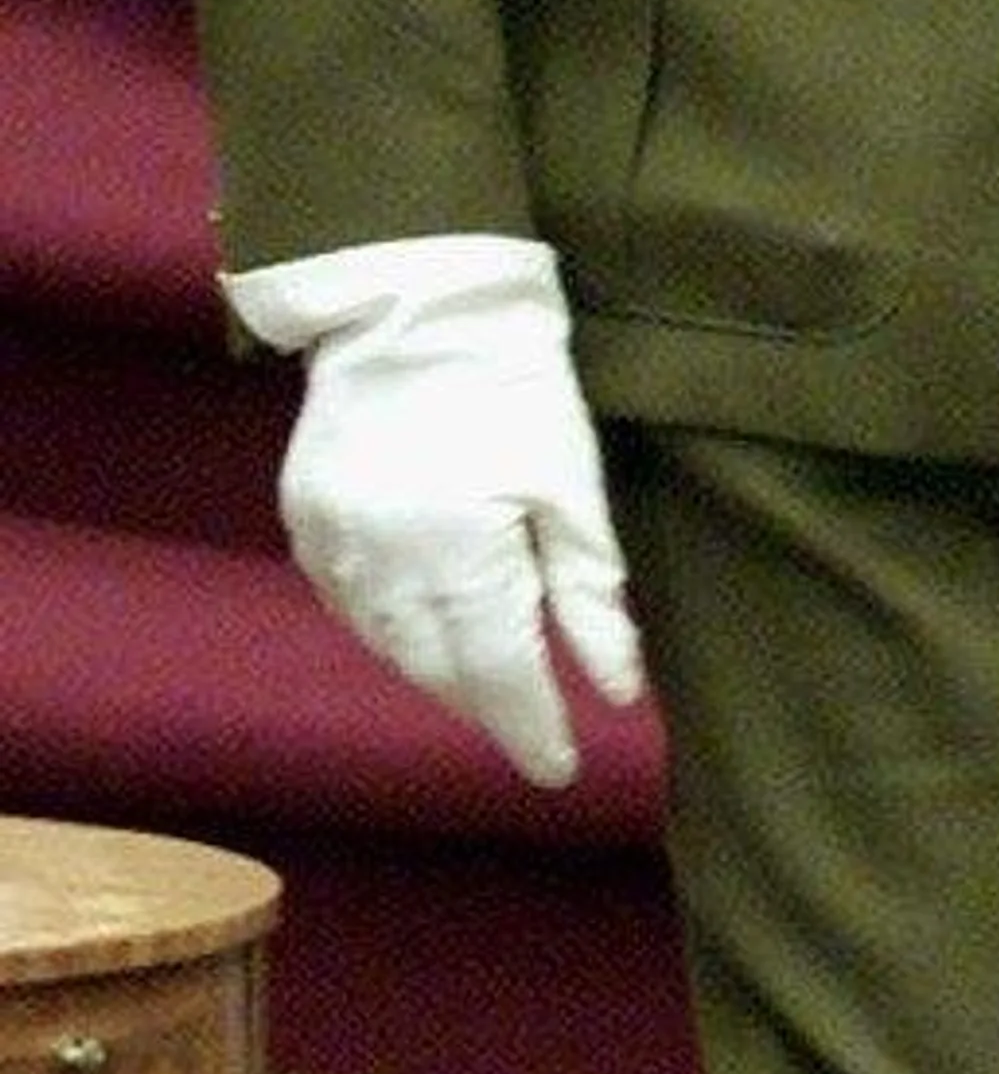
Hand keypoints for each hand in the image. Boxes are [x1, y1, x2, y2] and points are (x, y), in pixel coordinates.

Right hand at [221, 234, 643, 789]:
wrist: (413, 303)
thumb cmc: (515, 385)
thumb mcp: (573, 486)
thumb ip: (589, 596)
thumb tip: (618, 690)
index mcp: (459, 558)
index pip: (499, 677)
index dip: (531, 729)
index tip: (560, 770)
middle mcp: (383, 567)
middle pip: (440, 671)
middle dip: (489, 702)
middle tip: (532, 724)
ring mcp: (333, 547)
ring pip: (391, 646)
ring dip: (440, 668)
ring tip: (486, 674)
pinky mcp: (305, 522)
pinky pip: (352, 605)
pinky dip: (394, 626)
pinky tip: (427, 619)